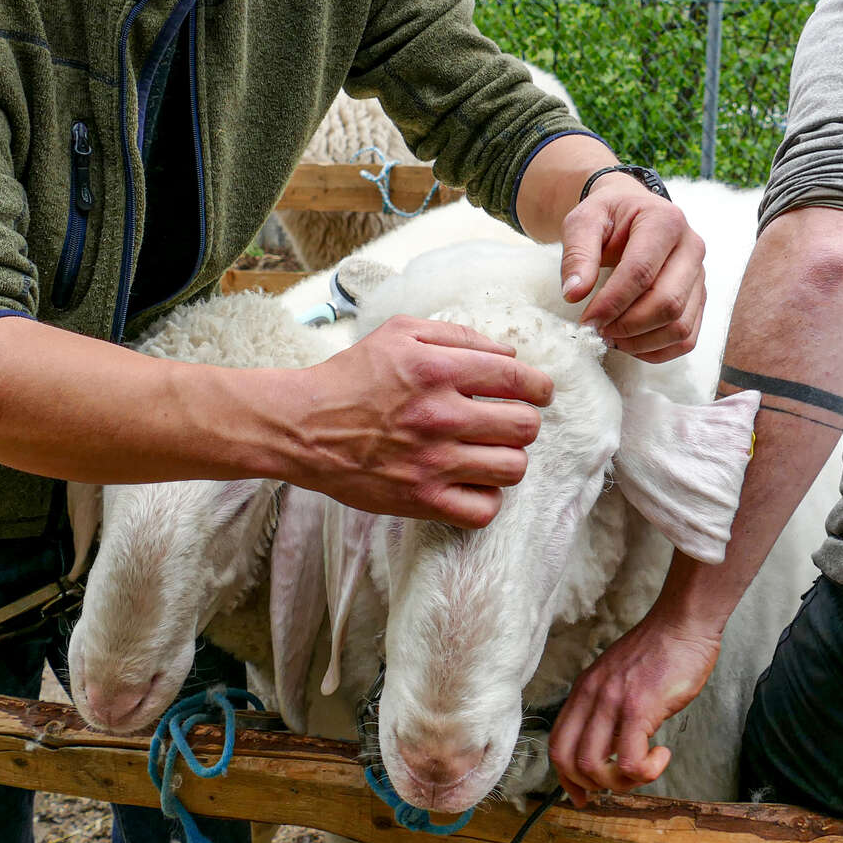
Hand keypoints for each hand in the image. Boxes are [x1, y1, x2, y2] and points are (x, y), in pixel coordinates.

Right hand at [285, 315, 552, 527]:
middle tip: (507, 421)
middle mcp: (440, 416)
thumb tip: (509, 352)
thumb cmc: (351, 377)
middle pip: (525, 426)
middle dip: (524, 421)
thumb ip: (457, 335)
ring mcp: (432, 463)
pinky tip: (472, 481)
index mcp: (438, 370)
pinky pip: (484, 509)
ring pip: (513, 468)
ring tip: (489, 451)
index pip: (518, 378)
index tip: (539, 392)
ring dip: (508, 458)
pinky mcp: (421, 500)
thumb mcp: (399, 333)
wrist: (302, 427)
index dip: (540, 386)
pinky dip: (486, 497)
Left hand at [548, 613, 720, 805]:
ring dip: (620, 783)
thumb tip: (611, 748)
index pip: (557, 744)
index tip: (584, 795)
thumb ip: (609, 710)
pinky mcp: (639, 708)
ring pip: (593, 766)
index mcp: (583, 691)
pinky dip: (646, 772)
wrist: (682, 624)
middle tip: (618, 786)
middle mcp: (590, 697)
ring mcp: (612, 702)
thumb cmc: (660, 652)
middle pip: (567, 760)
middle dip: (590, 785)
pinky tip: (662, 756)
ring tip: (645, 770)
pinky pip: (630, 761)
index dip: (566, 778)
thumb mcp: (620, 679)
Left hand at [560, 177, 704, 362]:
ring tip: (611, 337)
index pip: (641, 272)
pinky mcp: (698, 298)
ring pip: (681, 326)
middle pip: (667, 303)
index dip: (612, 303)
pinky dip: (658, 350)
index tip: (587, 321)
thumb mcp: (584, 220)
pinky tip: (630, 343)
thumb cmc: (608, 216)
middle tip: (597, 331)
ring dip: (642, 342)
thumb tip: (574, 294)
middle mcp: (692, 248)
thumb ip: (577, 254)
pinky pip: (687, 338)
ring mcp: (699, 276)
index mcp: (665, 221)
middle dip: (628, 326)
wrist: (631, 210)